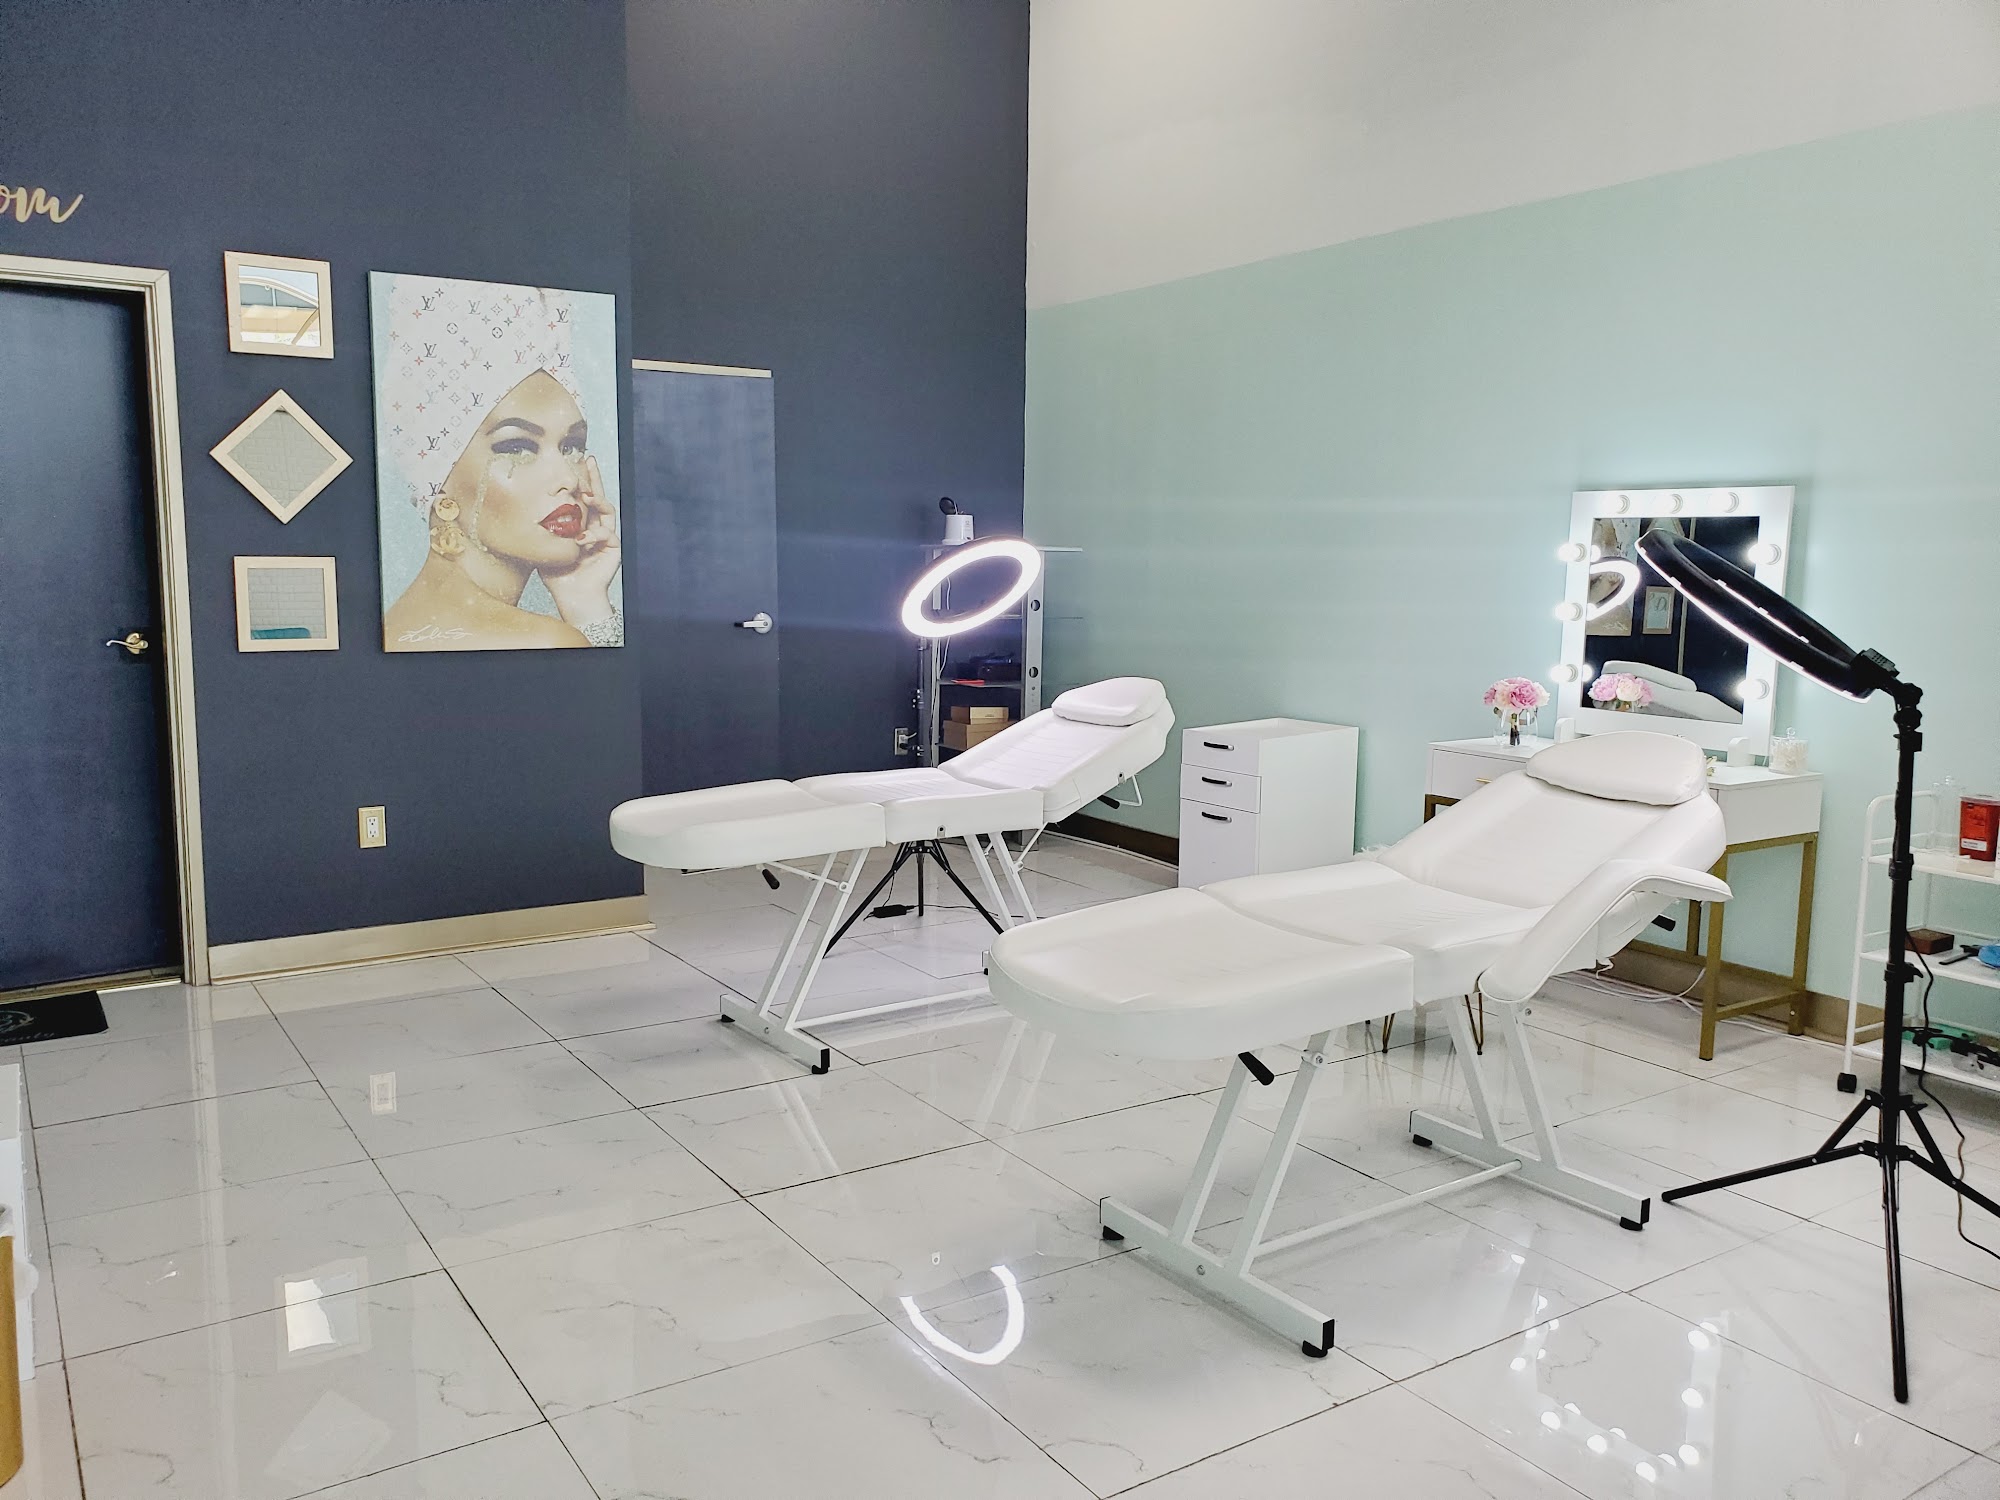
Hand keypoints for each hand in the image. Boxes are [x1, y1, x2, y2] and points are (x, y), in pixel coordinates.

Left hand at [542, 455, 620, 624]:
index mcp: (581, 524)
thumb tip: (518, 512)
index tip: (575, 461)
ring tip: (587, 496)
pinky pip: (608, 535)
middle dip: (594, 477)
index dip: (581, 480)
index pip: (582, 497)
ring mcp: (606, 537)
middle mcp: (595, 526)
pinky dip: (595, 535)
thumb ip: (540, 532)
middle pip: (598, 496)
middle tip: (589, 460)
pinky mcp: (613, 549)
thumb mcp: (543, 548)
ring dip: (598, 500)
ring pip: (607, 510)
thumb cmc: (558, 575)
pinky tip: (582, 539)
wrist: (573, 596)